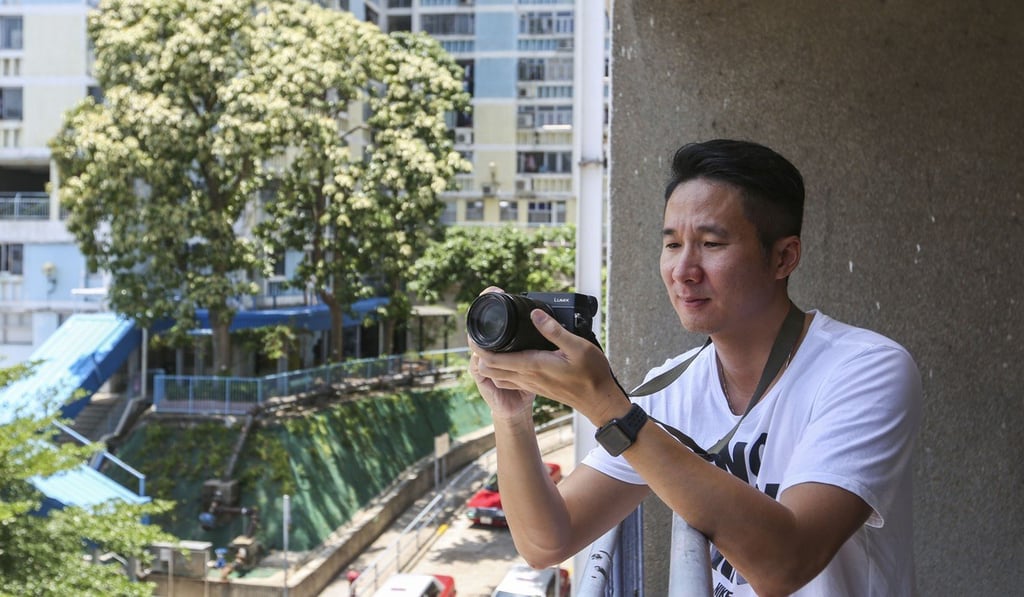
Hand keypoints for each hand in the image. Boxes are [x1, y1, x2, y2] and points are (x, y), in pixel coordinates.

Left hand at [469, 287, 628, 425]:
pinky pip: (509, 379)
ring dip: (489, 362)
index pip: (493, 360)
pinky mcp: (535, 387)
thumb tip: (534, 315)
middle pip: (489, 368)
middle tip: (477, 334)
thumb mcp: (577, 346)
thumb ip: (554, 330)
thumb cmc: (591, 375)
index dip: (478, 348)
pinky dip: (501, 369)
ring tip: (489, 344)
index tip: (473, 333)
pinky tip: (507, 358)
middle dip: (479, 353)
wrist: (598, 401)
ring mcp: (530, 384)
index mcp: (532, 366)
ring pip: (498, 375)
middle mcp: (527, 377)